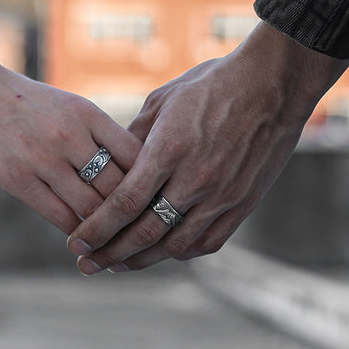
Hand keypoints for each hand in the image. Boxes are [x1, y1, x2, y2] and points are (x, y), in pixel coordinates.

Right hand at [0, 65, 141, 233]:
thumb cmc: (28, 102)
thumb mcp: (70, 106)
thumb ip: (99, 135)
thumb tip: (132, 170)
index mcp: (88, 113)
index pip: (135, 154)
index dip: (149, 180)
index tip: (152, 198)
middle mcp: (71, 135)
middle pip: (118, 185)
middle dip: (132, 210)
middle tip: (140, 229)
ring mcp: (43, 158)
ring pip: (92, 206)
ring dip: (106, 228)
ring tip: (115, 240)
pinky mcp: (17, 179)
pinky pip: (60, 216)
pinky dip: (77, 231)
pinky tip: (83, 237)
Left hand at [67, 22, 348, 272]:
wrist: (272, 84)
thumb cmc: (213, 85)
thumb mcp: (163, 101)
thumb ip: (135, 137)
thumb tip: (111, 164)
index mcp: (169, 151)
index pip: (124, 203)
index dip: (96, 228)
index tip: (76, 242)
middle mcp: (194, 180)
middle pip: (144, 233)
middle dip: (110, 253)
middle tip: (87, 264)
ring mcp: (221, 195)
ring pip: (174, 245)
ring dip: (142, 259)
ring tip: (119, 264)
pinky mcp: (242, 203)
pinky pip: (208, 242)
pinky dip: (181, 252)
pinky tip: (164, 252)